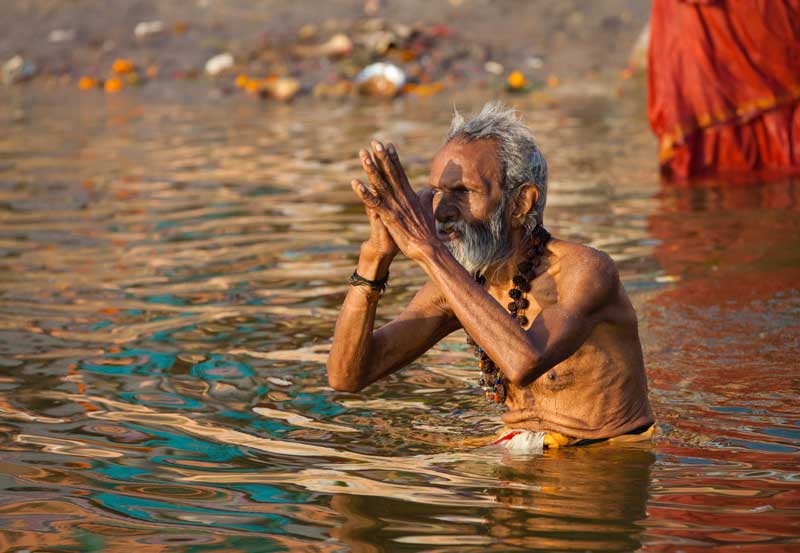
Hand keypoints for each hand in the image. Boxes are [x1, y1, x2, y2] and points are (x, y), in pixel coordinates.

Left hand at [351, 140, 436, 261]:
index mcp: (410, 195)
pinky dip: (364, 193)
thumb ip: (426, 198)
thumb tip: (429, 189)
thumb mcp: (428, 211)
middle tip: (374, 142)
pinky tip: (355, 183)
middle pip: (390, 173)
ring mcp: (395, 206)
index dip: (393, 158)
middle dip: (382, 156)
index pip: (400, 172)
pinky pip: (373, 202)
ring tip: (363, 156)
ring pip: (380, 184)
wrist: (428, 247)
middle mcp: (402, 197)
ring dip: (371, 169)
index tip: (388, 145)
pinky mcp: (389, 216)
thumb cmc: (427, 232)